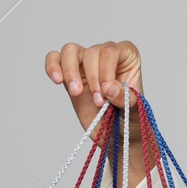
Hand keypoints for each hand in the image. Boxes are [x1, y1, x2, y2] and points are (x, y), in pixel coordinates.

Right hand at [45, 40, 147, 187]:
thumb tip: (109, 87)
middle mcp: (106, 56)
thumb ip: (127, 99)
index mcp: (127, 58)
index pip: (111, 51)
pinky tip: (57, 80)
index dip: (106, 70)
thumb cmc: (130, 120)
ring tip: (76, 92)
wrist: (117, 136)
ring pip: (71, 51)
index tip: (106, 92)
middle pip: (92, 52)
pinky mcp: (70, 75)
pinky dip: (52, 66)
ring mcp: (86, 64)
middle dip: (93, 78)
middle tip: (99, 103)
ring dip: (70, 71)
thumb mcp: (135, 113)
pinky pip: (55, 59)